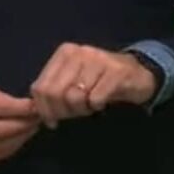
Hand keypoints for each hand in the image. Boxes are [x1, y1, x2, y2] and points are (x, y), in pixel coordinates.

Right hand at [0, 77, 39, 165]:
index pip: (0, 109)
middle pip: (1, 131)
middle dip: (24, 126)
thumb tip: (19, 106)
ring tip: (30, 130)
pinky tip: (14, 141)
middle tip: (39, 119)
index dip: (22, 109)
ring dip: (18, 140)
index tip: (37, 107)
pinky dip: (4, 150)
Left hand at [30, 43, 158, 128]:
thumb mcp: (73, 81)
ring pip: (74, 98)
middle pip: (54, 93)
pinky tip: (102, 103)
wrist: (138, 74)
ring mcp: (98, 60)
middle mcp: (79, 52)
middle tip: (74, 114)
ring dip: (81, 110)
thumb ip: (53, 90)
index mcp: (64, 53)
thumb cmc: (100, 80)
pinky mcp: (116, 72)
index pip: (40, 87)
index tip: (53, 120)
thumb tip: (35, 111)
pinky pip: (95, 99)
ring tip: (90, 106)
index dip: (44, 109)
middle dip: (62, 111)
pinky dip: (97, 107)